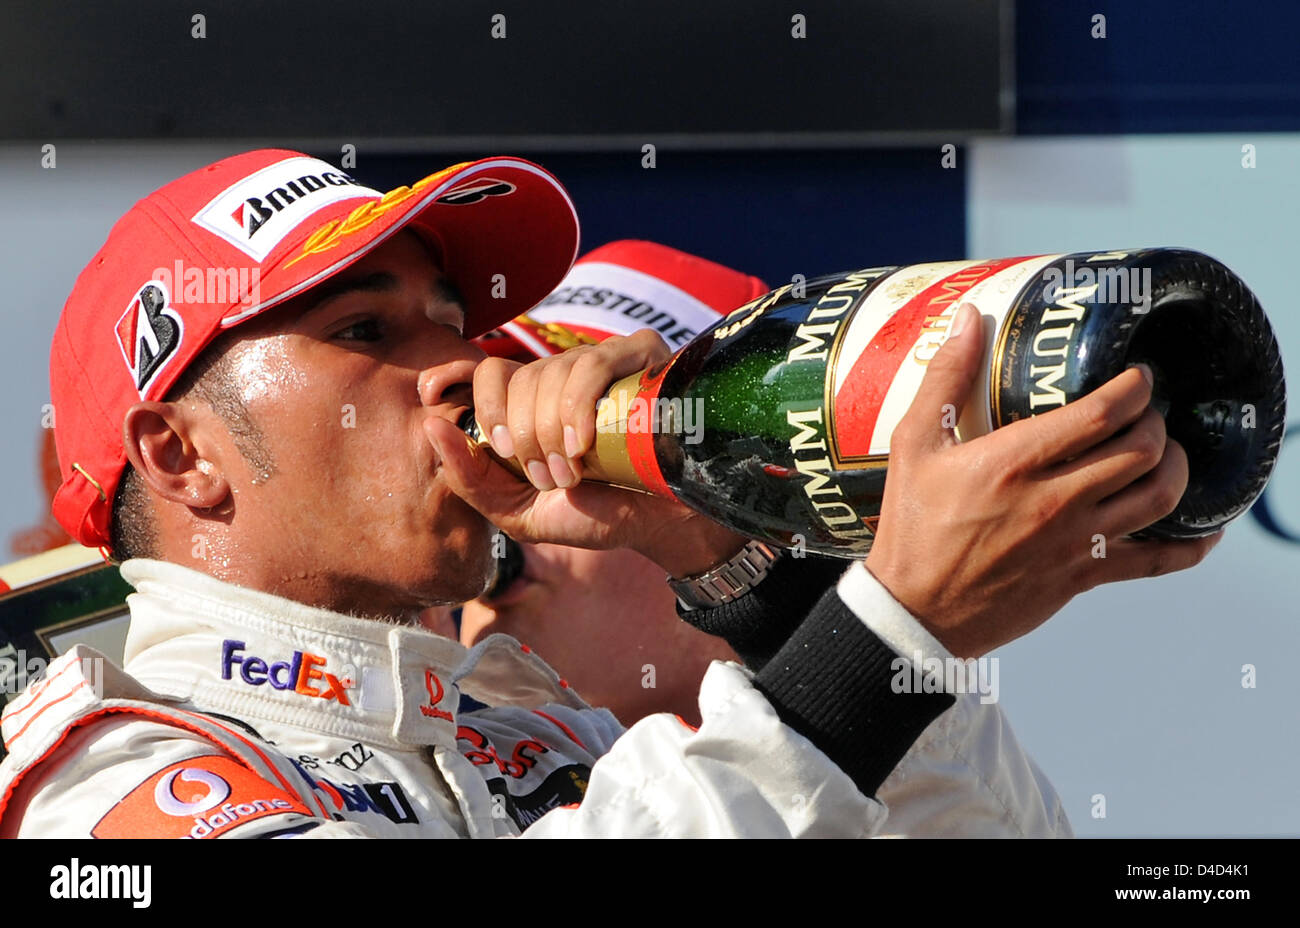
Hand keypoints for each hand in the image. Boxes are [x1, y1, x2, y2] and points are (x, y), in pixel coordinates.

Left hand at [424, 330, 747, 577]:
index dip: (473, 395)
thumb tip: (428, 425)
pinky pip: (596, 361)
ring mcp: (603, 362)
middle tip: (551, 477)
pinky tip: (587, 442)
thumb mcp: (519, 513)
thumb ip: (468, 479)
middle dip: (523, 437)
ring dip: (553, 430)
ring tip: (576, 469)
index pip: (488, 372)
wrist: (660, 525)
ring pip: (551, 371)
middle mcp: (564, 376)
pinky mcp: (641, 355)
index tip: (488, 442)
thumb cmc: (594, 516)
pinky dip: (580, 405)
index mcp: (531, 405)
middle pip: (517, 377)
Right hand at [864, 302, 1221, 658]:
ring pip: (1161, 497)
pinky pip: (1159, 561)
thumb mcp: (913, 444)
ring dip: (1177, 467)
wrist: (914, 609)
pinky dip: (1192, 544)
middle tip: (1144, 412)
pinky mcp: (1084, 577)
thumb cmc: (911, 525)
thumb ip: (945, 378)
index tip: (1138, 376)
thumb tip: (968, 318)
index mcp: (1014, 461)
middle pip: (1143, 449)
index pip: (1103, 413)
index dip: (1135, 387)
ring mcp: (1075, 542)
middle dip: (1156, 421)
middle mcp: (1054, 500)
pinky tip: (1201, 528)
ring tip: (1164, 453)